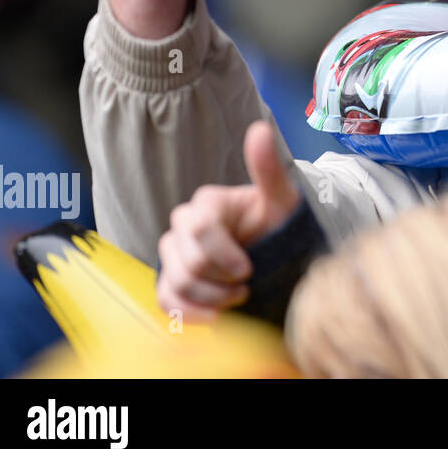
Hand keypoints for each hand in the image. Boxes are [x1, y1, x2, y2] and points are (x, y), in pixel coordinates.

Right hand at [156, 121, 301, 322]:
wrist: (280, 258)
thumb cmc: (280, 227)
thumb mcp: (282, 200)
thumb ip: (268, 168)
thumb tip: (260, 129)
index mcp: (206, 204)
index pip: (200, 230)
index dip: (224, 255)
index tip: (250, 270)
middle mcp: (184, 225)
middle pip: (188, 261)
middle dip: (220, 280)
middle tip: (248, 285)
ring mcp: (174, 254)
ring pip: (176, 282)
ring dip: (211, 299)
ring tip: (239, 298)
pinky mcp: (171, 281)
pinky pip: (165, 301)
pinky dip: (189, 314)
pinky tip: (215, 319)